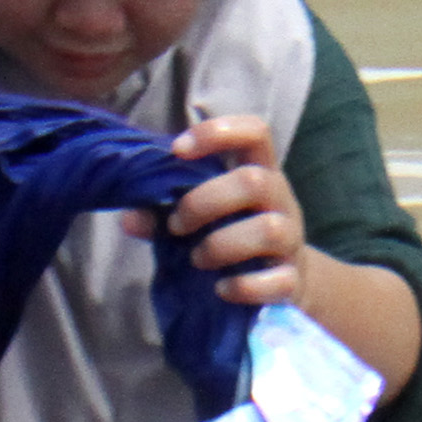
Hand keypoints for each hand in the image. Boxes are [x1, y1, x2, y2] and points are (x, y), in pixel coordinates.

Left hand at [147, 113, 307, 304]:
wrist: (283, 281)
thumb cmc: (233, 234)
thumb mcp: (202, 215)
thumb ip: (164, 211)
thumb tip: (130, 218)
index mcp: (259, 170)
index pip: (255, 131)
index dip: (218, 132)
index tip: (178, 150)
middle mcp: (280, 199)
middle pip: (255, 181)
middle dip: (205, 202)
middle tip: (176, 225)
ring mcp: (291, 239)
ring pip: (269, 230)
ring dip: (221, 244)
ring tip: (197, 259)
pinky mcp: (292, 279)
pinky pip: (278, 281)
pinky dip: (245, 286)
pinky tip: (221, 289)